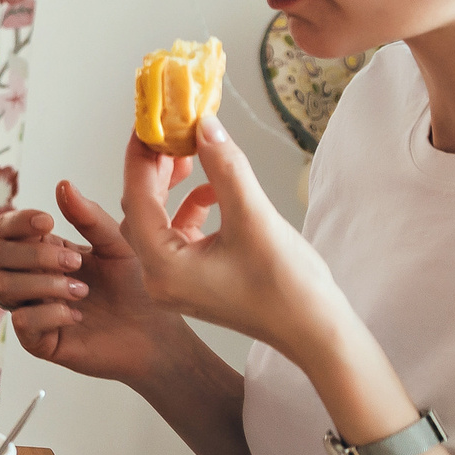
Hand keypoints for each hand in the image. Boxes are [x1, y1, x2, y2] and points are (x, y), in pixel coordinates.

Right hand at [0, 180, 190, 385]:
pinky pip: (21, 322)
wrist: (156, 331)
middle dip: (33, 255)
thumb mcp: (117, 244)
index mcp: (43, 250)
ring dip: (42, 284)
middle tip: (75, 263)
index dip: (17, 222)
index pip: (5, 229)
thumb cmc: (136, 286)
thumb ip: (89, 217)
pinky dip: (49, 313)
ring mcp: (32, 309)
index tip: (48, 223)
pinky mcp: (39, 340)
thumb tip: (62, 185)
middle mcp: (30, 278)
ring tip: (81, 291)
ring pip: (1, 286)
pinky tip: (77, 314)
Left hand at [118, 114, 345, 363]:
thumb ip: (226, 168)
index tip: (148, 121)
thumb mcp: (254, 218)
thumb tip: (204, 125)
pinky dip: (191, 208)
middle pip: (142, 209)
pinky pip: (180, 235)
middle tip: (169, 131)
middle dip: (154, 168)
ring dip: (171, 187)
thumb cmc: (288, 288)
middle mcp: (160, 278)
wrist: (317, 333)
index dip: (141, 156)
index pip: (137, 198)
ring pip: (160, 220)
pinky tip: (216, 189)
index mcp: (163, 267)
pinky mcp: (196, 279)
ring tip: (190, 153)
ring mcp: (177, 281)